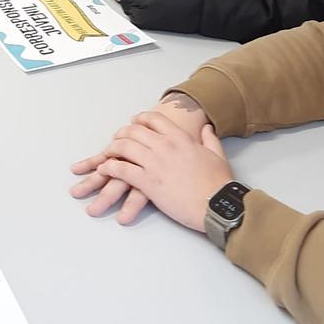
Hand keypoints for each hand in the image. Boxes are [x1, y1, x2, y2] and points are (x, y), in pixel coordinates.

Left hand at [97, 113, 232, 232]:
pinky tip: (105, 170)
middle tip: (116, 139)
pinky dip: (109, 168)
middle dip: (122, 133)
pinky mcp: (148, 183)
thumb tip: (206, 128)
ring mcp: (155, 163)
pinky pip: (122, 170)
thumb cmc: (219, 183)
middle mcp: (165, 146)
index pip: (154, 119)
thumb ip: (210, 138)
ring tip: (107, 155)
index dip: (140, 119)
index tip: (134, 122)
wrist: (217, 205)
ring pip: (124, 147)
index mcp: (181, 138)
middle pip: (134, 130)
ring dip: (112, 149)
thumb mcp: (218, 154)